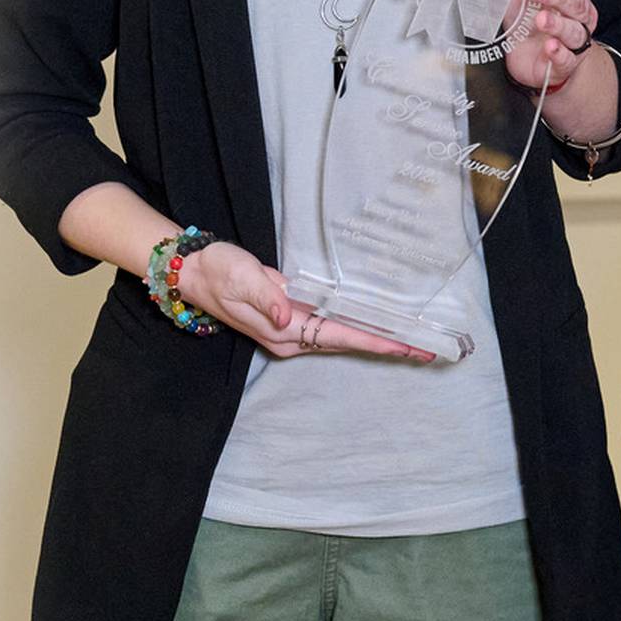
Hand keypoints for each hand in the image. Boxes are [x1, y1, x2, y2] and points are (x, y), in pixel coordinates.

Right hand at [176, 244, 433, 361]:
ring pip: (342, 337)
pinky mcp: (289, 318)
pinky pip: (332, 327)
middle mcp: (290, 337)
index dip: (374, 341)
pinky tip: (376, 326)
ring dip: (376, 339)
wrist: (192, 271)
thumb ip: (266, 296)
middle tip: (427, 349)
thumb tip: (287, 316)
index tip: (406, 347)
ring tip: (412, 341)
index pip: (339, 336)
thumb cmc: (217, 270)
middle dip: (386, 346)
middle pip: (348, 342)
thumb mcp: (241, 278)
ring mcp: (290, 330)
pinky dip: (357, 329)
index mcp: (283, 330)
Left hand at [505, 0, 597, 91]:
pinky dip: (560, 52)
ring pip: (575, 31)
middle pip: (578, 3)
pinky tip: (551, 47)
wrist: (525, 56)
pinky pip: (568, 59)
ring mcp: (573, 41)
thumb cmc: (527, 15)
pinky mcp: (564, 64)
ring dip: (558, 24)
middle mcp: (576, 16)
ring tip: (541, 20)